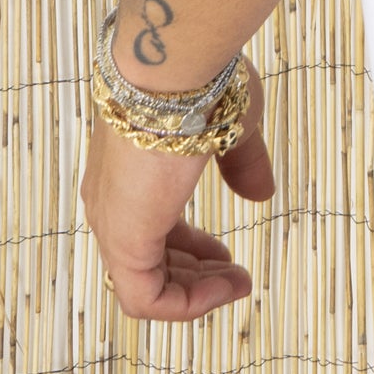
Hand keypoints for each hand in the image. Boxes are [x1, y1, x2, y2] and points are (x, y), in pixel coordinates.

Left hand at [79, 51, 274, 321]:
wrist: (172, 70)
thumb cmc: (200, 87)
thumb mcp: (230, 130)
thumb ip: (242, 166)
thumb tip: (261, 194)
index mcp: (129, 175)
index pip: (150, 228)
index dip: (189, 248)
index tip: (225, 254)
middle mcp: (112, 203)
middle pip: (147, 261)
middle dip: (195, 273)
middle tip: (236, 275)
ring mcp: (114, 223)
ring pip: (144, 286)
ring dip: (196, 292)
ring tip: (238, 283)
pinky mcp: (124, 240)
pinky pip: (146, 298)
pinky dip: (187, 303)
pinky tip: (228, 285)